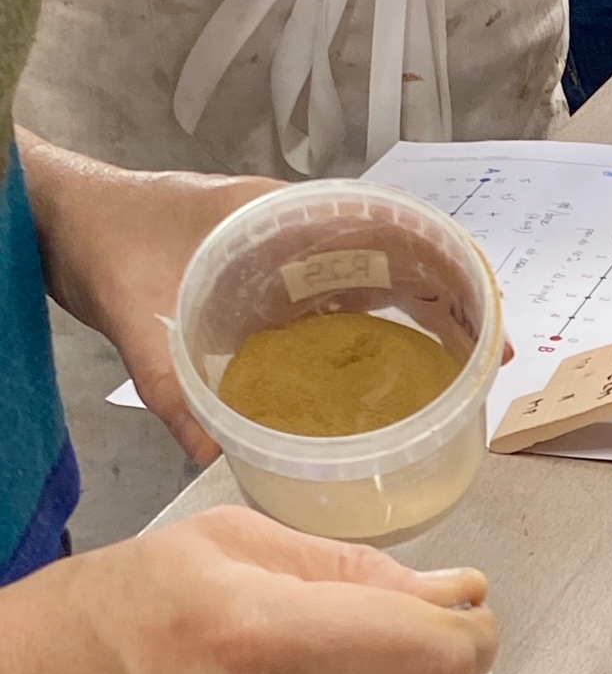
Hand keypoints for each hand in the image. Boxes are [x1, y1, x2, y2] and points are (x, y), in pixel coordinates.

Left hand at [22, 140, 515, 461]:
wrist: (61, 217)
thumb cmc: (104, 239)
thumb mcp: (135, 312)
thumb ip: (169, 386)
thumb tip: (209, 459)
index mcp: (284, 215)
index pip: (394, 232)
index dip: (449, 275)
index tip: (484, 320)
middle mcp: (299, 228)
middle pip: (401, 261)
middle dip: (450, 307)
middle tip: (486, 363)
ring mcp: (289, 252)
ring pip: (377, 282)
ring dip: (420, 322)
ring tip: (456, 375)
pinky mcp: (274, 278)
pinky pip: (343, 301)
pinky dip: (376, 330)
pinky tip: (389, 377)